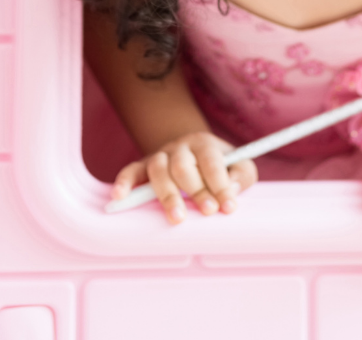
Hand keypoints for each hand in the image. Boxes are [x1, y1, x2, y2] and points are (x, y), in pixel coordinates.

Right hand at [112, 131, 257, 223]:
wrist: (192, 151)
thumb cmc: (220, 165)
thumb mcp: (239, 164)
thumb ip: (241, 175)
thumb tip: (231, 189)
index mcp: (204, 144)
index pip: (211, 162)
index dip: (221, 185)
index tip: (229, 207)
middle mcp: (180, 147)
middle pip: (183, 166)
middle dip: (196, 190)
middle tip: (208, 210)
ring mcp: (160, 155)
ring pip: (158, 169)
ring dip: (167, 194)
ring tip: (177, 217)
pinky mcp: (143, 166)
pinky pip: (131, 171)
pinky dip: (124, 182)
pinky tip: (119, 197)